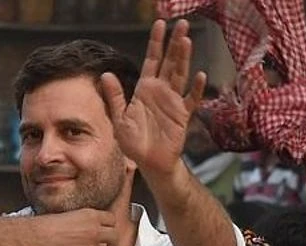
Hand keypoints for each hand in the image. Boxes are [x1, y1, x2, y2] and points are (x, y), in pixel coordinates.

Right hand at [31, 209, 117, 245]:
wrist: (32, 239)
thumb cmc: (41, 227)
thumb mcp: (66, 215)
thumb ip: (81, 222)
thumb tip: (85, 228)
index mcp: (90, 215)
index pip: (111, 219)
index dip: (109, 227)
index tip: (107, 231)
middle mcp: (94, 231)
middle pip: (114, 237)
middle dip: (112, 243)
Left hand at [101, 19, 205, 177]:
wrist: (149, 163)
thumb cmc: (134, 141)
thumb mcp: (119, 119)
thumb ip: (114, 97)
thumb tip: (105, 74)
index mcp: (144, 89)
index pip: (151, 61)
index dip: (155, 43)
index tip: (160, 24)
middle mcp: (161, 91)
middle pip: (170, 62)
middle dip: (174, 43)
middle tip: (181, 23)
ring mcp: (173, 102)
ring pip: (180, 75)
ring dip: (184, 58)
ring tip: (186, 40)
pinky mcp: (182, 116)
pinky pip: (191, 100)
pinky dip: (196, 89)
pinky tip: (199, 76)